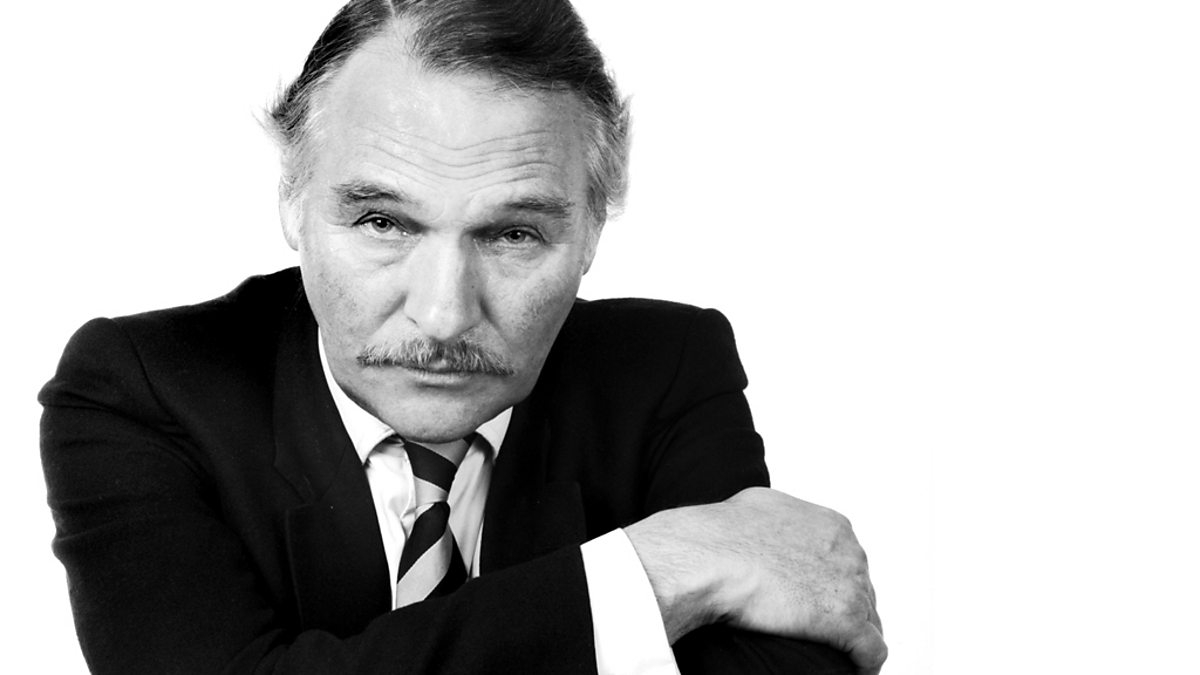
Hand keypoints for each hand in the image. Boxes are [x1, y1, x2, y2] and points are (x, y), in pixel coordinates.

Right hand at [625, 487, 886, 673]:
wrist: (710, 557)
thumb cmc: (723, 533)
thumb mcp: (760, 505)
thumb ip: (781, 517)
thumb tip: (770, 525)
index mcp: (833, 526)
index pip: (847, 561)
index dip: (831, 583)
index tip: (815, 599)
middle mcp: (850, 552)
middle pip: (861, 589)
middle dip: (843, 608)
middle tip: (818, 627)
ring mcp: (852, 586)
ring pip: (869, 620)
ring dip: (853, 636)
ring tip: (835, 652)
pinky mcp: (847, 621)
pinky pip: (872, 651)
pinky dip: (864, 662)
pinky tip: (850, 667)